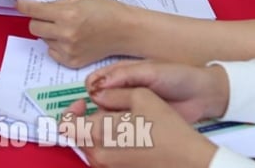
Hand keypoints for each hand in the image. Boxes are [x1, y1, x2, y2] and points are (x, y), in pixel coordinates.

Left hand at [18, 0, 133, 66]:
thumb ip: (57, 4)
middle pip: (33, 27)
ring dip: (49, 33)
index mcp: (67, 14)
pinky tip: (71, 40)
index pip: (34, 10)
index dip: (23, 5)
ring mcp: (68, 50)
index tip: (19, 3)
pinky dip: (57, 45)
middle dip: (37, 19)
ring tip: (67, 28)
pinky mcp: (72, 62)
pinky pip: (52, 52)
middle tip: (49, 16)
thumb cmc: (105, 10)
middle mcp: (65, 34)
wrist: (125, 31)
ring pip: (43, 40)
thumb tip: (37, 7)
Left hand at [61, 88, 217, 167]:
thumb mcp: (141, 96)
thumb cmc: (167, 127)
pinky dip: (110, 145)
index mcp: (100, 134)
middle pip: (78, 136)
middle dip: (87, 121)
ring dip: (98, 133)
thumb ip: (112, 94)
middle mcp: (99, 155)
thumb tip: (97, 96)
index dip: (71, 110)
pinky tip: (129, 137)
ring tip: (121, 123)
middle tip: (105, 110)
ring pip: (91, 147)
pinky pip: (104, 157)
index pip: (67, 124)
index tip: (83, 102)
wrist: (188, 160)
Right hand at [85, 60, 229, 122]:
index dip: (90, 90)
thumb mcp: (151, 71)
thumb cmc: (178, 76)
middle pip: (97, 103)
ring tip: (110, 126)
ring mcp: (130, 109)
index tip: (88, 99)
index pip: (95, 81)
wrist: (202, 94)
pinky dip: (117, 133)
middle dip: (94, 110)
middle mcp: (122, 91)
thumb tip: (96, 86)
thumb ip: (124, 76)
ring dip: (105, 122)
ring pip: (107, 118)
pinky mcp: (139, 125)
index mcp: (121, 74)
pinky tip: (119, 135)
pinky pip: (122, 130)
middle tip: (97, 116)